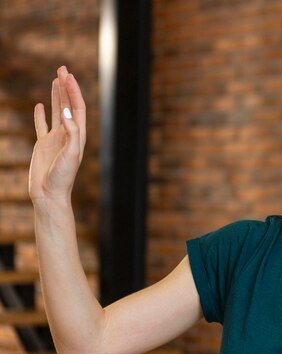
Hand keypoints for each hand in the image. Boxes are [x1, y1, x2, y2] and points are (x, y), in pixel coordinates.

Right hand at [29, 66, 85, 204]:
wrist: (49, 194)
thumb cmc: (63, 177)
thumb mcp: (70, 154)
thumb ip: (71, 133)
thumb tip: (66, 114)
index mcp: (78, 135)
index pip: (77, 108)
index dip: (73, 91)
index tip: (67, 76)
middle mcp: (68, 134)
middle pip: (68, 105)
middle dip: (66, 87)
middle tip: (62, 68)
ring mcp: (55, 139)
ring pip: (56, 111)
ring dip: (56, 96)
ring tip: (55, 79)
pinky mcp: (43, 145)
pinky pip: (42, 126)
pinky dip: (41, 114)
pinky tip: (40, 104)